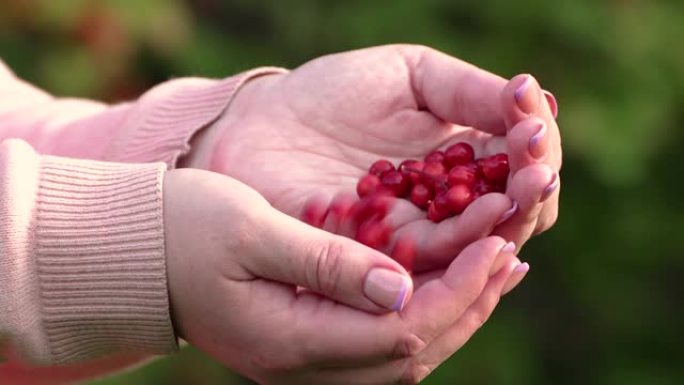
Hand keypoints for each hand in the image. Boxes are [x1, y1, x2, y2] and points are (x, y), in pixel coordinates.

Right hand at [163, 170, 526, 383]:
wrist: (135, 253)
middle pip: (411, 356)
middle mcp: (302, 365)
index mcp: (289, 341)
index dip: (457, 292)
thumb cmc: (182, 229)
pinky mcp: (305, 339)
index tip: (496, 244)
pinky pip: (379, 340)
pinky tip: (443, 275)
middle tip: (511, 254)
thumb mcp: (251, 231)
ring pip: (401, 355)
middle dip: (469, 305)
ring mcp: (304, 358)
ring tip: (496, 264)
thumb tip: (401, 287)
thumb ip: (327, 262)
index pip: (400, 334)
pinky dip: (421, 309)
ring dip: (453, 311)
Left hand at [184, 44, 560, 270]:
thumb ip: (467, 91)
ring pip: (480, 238)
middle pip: (512, 208)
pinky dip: (463, 240)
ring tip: (523, 185)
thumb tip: (535, 99)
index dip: (536, 143)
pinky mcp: (380, 256)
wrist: (261, 124)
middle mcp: (447, 201)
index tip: (533, 115)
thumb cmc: (331, 93)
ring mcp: (417, 232)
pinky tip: (486, 214)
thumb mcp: (408, 75)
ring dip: (509, 214)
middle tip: (537, 162)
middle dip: (533, 184)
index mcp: (461, 156)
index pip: (518, 161)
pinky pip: (431, 256)